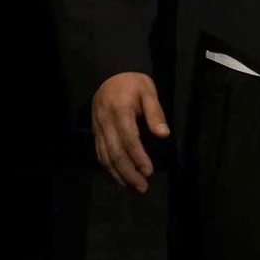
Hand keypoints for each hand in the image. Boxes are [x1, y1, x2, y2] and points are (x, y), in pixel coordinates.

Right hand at [91, 71, 169, 192]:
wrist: (110, 72)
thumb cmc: (133, 82)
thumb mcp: (148, 91)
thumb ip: (155, 113)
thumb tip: (163, 134)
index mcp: (120, 110)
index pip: (129, 139)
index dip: (138, 157)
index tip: (149, 171)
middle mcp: (105, 122)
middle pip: (115, 152)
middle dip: (129, 172)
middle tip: (142, 187)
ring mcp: (98, 127)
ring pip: (105, 156)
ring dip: (118, 174)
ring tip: (132, 187)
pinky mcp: (96, 131)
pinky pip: (99, 152)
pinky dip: (108, 167)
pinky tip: (118, 177)